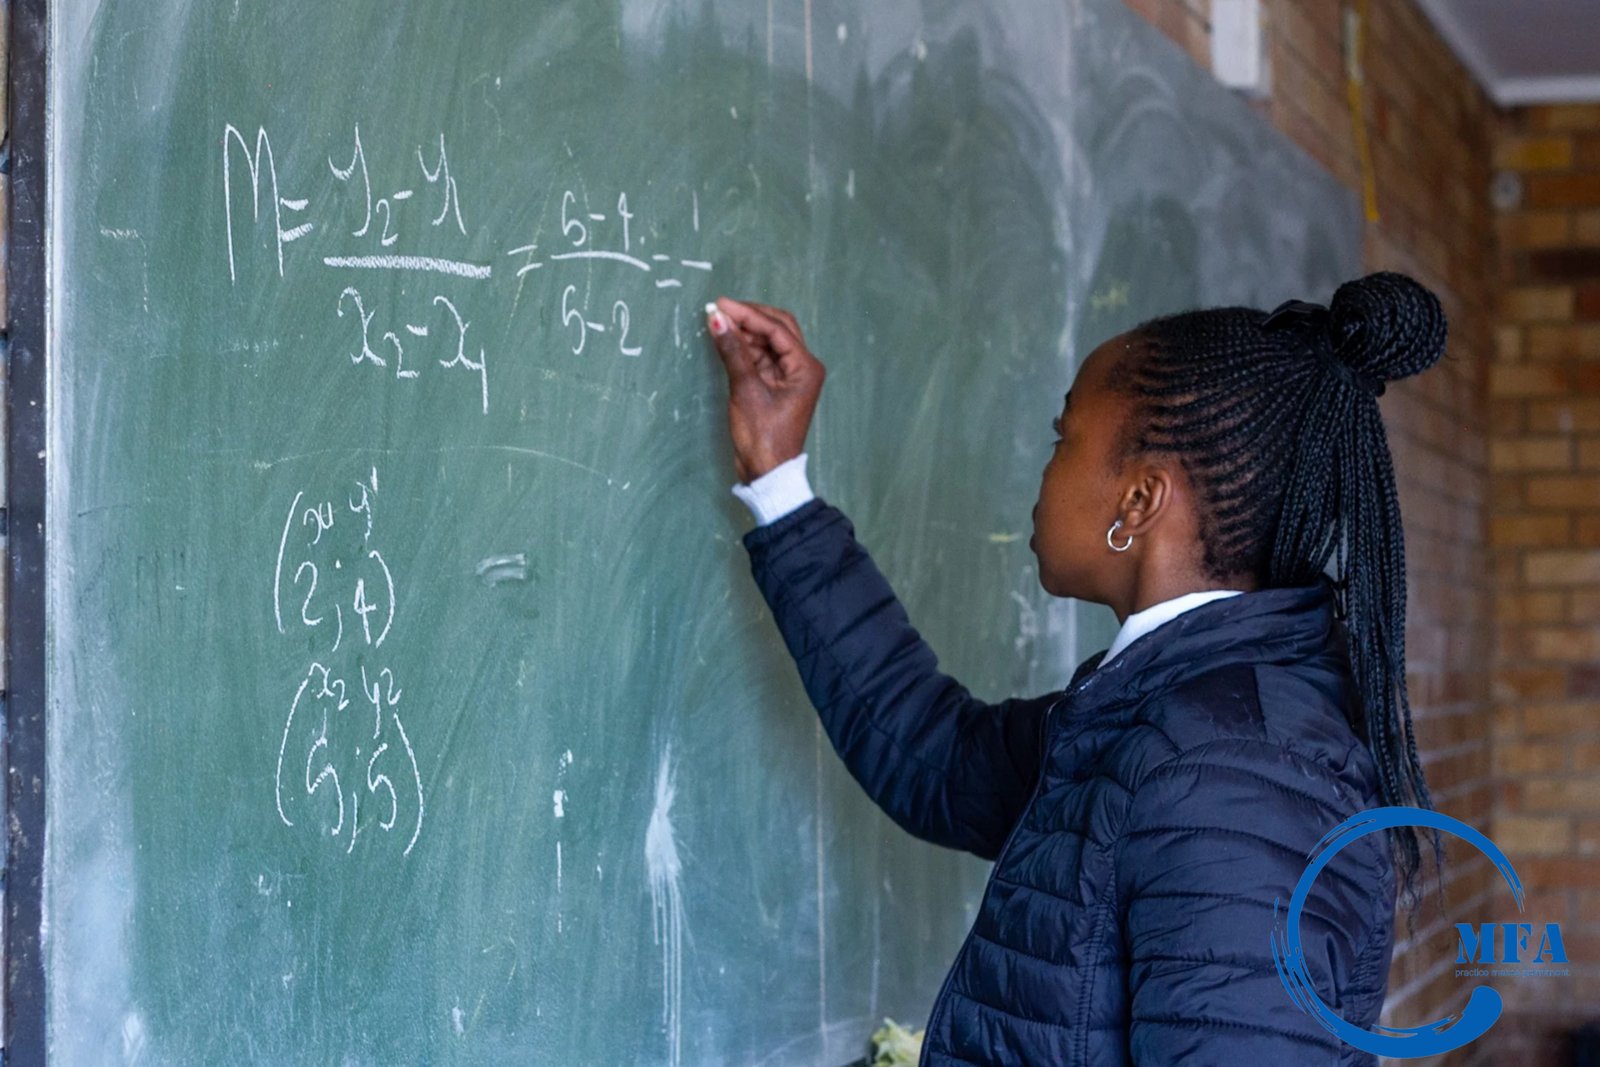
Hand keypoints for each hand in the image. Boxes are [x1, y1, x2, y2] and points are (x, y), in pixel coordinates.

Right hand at [705, 297, 826, 483]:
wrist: (766, 473)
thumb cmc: (762, 437)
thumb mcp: (746, 390)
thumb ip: (733, 351)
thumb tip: (717, 319)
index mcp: (805, 368)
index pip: (777, 329)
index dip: (748, 314)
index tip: (720, 305)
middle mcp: (802, 368)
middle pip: (777, 329)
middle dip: (749, 317)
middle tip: (720, 310)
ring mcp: (789, 376)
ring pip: (767, 342)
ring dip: (744, 332)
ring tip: (717, 324)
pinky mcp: (774, 385)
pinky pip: (759, 358)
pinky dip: (743, 349)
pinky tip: (725, 341)